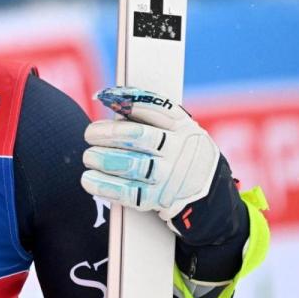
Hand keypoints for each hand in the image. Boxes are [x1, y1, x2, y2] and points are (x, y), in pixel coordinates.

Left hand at [81, 86, 219, 233]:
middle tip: (89, 134)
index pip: (155, 108)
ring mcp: (170, 177)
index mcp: (183, 127)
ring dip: (104, 160)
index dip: (127, 100)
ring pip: (132, 165)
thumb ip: (149, 116)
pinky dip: (105, 186)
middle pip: (140, 137)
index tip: (105, 97)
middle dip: (110, 133)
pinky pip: (129, 193)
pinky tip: (89, 180)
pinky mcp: (159, 200)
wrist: (209, 196)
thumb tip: (111, 98)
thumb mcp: (178, 130)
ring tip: (89, 157)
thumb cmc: (180, 154)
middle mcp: (179, 151)